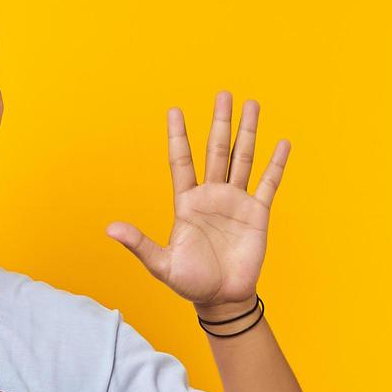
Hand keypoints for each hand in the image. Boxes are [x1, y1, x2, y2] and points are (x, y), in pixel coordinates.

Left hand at [106, 91, 289, 310]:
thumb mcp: (160, 264)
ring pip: (242, 159)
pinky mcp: (257, 214)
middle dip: (219, 122)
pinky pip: (267, 184)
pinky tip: (281, 143)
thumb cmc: (189, 282)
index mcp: (187, 203)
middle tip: (223, 93)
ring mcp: (235, 202)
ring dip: (248, 132)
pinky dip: (275, 164)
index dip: (178, 136)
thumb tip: (110, 229)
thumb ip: (139, 244)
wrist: (221, 299)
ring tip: (251, 104)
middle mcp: (211, 196)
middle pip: (216, 150)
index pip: (181, 162)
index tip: (174, 110)